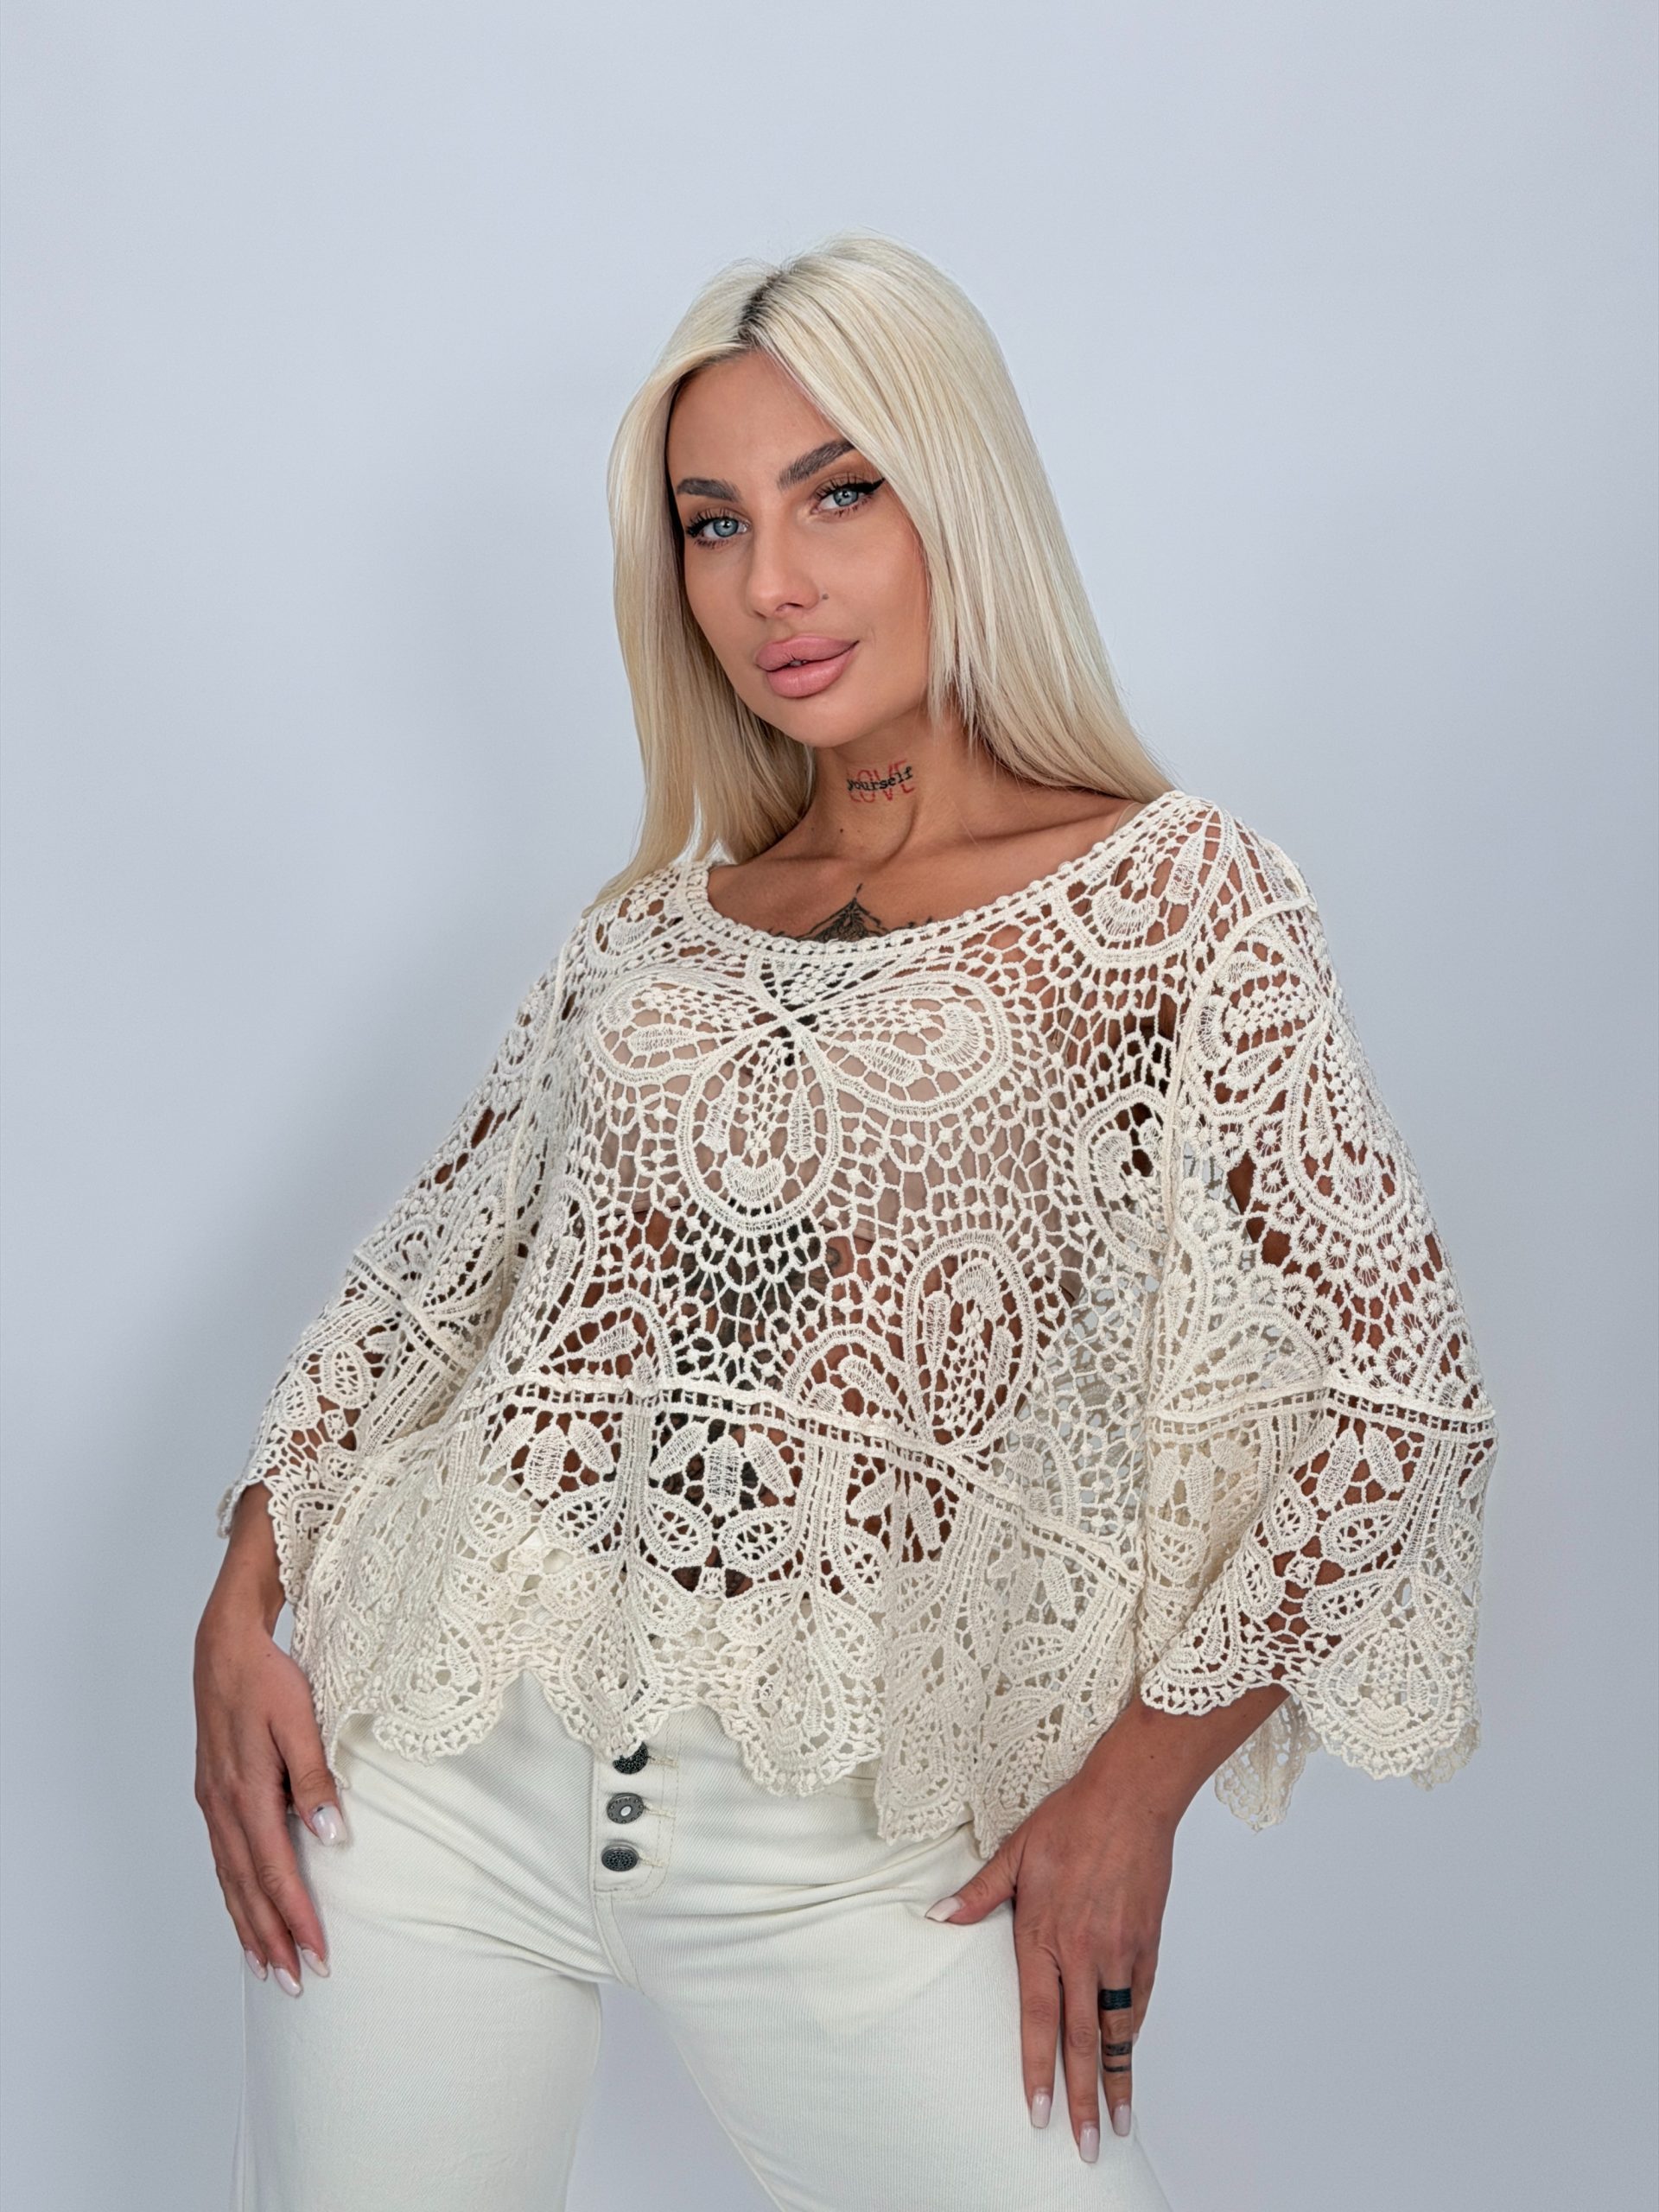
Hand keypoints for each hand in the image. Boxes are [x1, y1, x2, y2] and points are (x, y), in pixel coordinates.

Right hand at [193, 1490, 343, 1995]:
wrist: (223, 1646)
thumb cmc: (267, 1677)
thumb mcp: (300, 1718)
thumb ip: (315, 1778)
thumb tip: (333, 1836)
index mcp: (246, 1792)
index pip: (274, 1870)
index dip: (296, 1916)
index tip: (317, 1954)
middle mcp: (223, 1807)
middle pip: (247, 1889)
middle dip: (272, 1939)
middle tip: (297, 1984)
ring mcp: (213, 1804)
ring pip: (230, 1881)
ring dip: (250, 1926)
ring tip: (270, 1968)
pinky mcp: (213, 1796)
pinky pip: (223, 1860)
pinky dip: (235, 1895)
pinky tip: (246, 1913)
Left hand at [924, 1753, 1175, 2161]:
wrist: (1130, 1798)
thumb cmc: (1071, 1820)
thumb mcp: (1016, 1853)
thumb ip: (980, 1893)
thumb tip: (938, 1916)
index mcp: (1045, 1936)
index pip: (1037, 2018)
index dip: (1037, 2069)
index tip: (1038, 2112)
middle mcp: (1084, 1953)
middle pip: (1082, 2040)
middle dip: (1084, 2098)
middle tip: (1085, 2145)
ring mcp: (1120, 1951)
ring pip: (1117, 2030)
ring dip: (1118, 2079)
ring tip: (1119, 2121)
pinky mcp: (1147, 1943)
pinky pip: (1139, 2000)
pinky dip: (1132, 2032)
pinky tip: (1128, 2054)